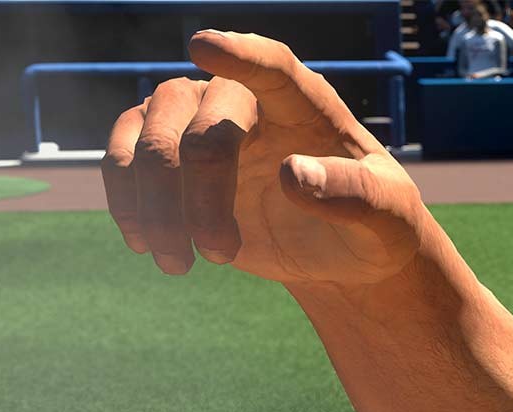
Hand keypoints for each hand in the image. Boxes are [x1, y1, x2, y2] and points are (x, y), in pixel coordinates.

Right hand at [104, 30, 427, 284]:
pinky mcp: (169, 156)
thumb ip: (353, 195)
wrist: (337, 252)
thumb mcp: (388, 218)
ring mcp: (201, 123)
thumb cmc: (373, 225)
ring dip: (154, 204)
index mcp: (308, 107)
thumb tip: (293, 173)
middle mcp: (248, 103)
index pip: (274, 68)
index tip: (203, 46)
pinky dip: (126, 201)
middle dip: (197, 190)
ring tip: (178, 264)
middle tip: (218, 255)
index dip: (240, 56)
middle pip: (199, 119)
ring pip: (150, 135)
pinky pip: (124, 158)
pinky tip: (146, 245)